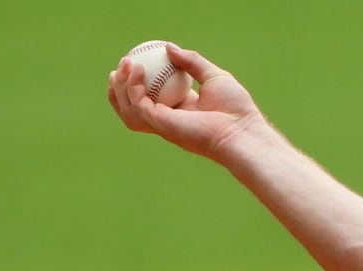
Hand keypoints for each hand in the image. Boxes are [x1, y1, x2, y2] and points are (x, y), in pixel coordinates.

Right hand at [106, 44, 264, 161]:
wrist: (243, 131)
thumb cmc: (236, 109)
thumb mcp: (214, 76)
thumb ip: (192, 62)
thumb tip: (168, 46)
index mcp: (180, 109)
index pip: (151, 98)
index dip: (137, 83)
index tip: (134, 61)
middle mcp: (168, 120)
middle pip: (132, 107)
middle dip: (119, 88)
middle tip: (121, 65)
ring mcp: (163, 125)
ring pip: (128, 109)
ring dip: (120, 88)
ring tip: (126, 65)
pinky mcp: (162, 125)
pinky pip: (139, 105)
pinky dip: (133, 87)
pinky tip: (137, 70)